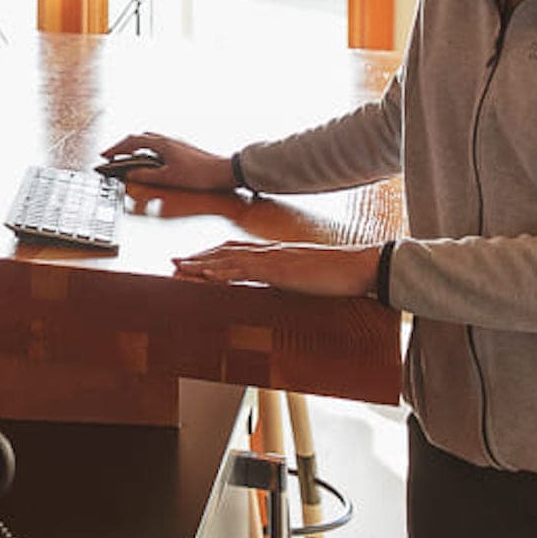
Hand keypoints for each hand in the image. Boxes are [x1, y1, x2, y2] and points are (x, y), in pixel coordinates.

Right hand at [97, 131, 236, 190]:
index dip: (116, 149)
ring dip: (136, 147)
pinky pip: (157, 146)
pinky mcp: (181, 150)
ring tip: (128, 158)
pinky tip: (150, 161)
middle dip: (124, 146)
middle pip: (139, 138)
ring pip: (149, 140)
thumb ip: (147, 176)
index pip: (132, 142)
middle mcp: (167, 140)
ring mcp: (175, 144)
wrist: (224, 172)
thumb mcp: (168, 178)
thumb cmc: (199, 175)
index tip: (105, 156)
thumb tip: (130, 175)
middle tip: (113, 156)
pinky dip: (147, 150)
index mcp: (161, 144)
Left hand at [173, 241, 379, 296]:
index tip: (193, 260)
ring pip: (228, 259)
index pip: (236, 250)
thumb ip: (292, 280)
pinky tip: (205, 276)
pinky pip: (244, 270)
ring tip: (179, 269)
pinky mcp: (279, 270)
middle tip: (174, 264)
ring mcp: (274, 259)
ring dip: (201, 265)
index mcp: (277, 253)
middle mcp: (270, 251)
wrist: (363, 268)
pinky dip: (221, 272)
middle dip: (198, 258)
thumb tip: (283, 288)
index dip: (212, 255)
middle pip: (225, 251)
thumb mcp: (310, 278)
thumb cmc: (341, 276)